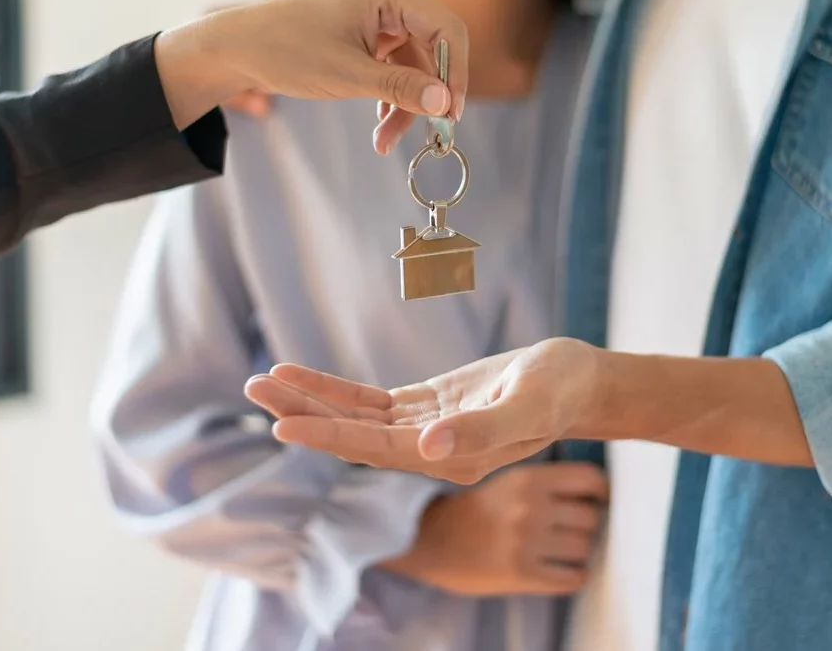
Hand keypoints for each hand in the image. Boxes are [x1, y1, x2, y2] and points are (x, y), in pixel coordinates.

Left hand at [155, 0, 467, 148]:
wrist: (240, 48)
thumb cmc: (287, 51)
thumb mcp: (348, 75)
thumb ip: (401, 87)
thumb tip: (446, 104)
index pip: (446, 29)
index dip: (455, 73)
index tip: (451, 115)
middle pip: (433, 48)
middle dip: (429, 94)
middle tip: (433, 135)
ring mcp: (378, 15)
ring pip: (414, 65)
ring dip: (405, 105)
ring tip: (384, 141)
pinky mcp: (367, 34)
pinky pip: (394, 67)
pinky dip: (390, 97)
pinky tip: (380, 126)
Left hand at [244, 338, 599, 484]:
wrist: (578, 383)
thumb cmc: (559, 390)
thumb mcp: (528, 403)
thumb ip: (483, 430)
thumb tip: (427, 449)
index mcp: (451, 455)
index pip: (377, 448)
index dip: (329, 434)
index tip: (284, 422)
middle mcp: (430, 449)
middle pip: (353, 435)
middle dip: (303, 411)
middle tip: (253, 387)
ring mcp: (426, 430)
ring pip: (356, 418)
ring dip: (311, 399)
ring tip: (264, 379)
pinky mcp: (426, 408)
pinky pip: (371, 402)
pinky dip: (336, 391)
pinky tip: (304, 377)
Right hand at [383, 462, 607, 596]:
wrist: (433, 539)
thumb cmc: (482, 510)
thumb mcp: (511, 481)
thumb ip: (550, 484)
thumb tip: (602, 494)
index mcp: (528, 478)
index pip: (590, 479)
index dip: (600, 492)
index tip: (597, 502)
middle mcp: (528, 507)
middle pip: (591, 518)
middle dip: (586, 526)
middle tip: (569, 530)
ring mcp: (525, 542)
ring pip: (584, 549)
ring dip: (578, 553)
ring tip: (559, 550)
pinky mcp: (522, 574)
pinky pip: (573, 577)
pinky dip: (572, 575)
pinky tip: (558, 570)